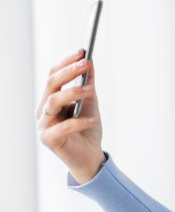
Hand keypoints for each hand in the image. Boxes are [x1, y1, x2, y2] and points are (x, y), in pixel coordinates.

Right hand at [36, 49, 104, 183]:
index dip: (66, 63)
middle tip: (86, 64)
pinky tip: (94, 120)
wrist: (90, 158)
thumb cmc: (88, 131)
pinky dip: (80, 121)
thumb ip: (88, 84)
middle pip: (52, 84)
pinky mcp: (48, 139)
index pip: (53, 76)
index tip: (83, 52)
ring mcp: (43, 124)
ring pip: (53, 101)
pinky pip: (63, 126)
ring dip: (73, 93)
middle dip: (69, 72)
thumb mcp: (91, 104)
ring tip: (91, 90)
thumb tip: (90, 61)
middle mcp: (43, 109)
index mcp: (50, 99)